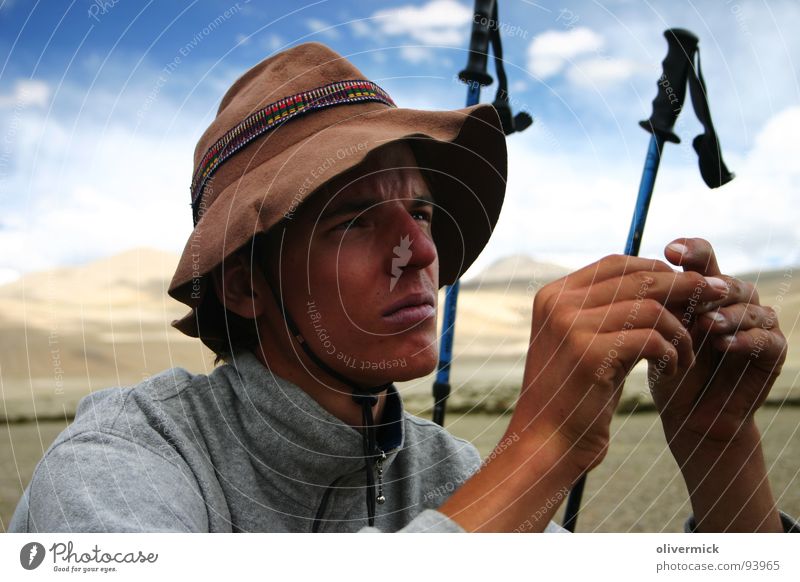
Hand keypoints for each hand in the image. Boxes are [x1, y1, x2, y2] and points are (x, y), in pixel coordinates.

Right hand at [508, 254, 728, 473]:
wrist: (547, 444)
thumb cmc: (574, 395)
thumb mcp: (587, 343)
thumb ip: (611, 311)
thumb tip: (666, 280)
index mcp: (553, 295)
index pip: (616, 263)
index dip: (658, 270)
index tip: (692, 284)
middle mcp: (559, 304)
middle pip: (638, 279)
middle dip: (684, 288)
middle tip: (717, 299)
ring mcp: (571, 326)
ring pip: (651, 307)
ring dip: (680, 330)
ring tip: (686, 354)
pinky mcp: (589, 353)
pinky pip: (653, 338)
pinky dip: (673, 352)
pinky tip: (673, 369)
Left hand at [651, 238, 787, 445]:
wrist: (689, 416)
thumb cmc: (666, 371)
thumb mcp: (654, 334)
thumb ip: (651, 305)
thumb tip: (627, 273)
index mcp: (703, 291)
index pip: (703, 259)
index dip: (691, 251)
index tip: (668, 250)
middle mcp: (733, 302)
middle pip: (726, 281)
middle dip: (707, 284)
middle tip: (691, 288)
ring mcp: (756, 326)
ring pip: (749, 307)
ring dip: (727, 313)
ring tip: (706, 323)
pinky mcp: (772, 354)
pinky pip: (767, 339)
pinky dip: (746, 339)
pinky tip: (724, 344)